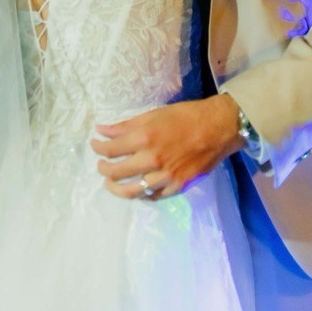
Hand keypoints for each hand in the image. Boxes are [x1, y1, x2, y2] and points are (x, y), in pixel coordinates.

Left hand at [90, 93, 244, 200]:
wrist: (217, 128)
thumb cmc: (184, 116)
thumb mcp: (153, 114)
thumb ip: (125, 126)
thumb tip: (101, 130)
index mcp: (144, 138)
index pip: (111, 149)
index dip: (98, 148)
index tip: (95, 145)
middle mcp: (152, 160)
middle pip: (117, 173)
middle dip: (103, 170)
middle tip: (101, 166)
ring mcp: (165, 176)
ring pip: (132, 191)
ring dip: (116, 188)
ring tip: (112, 184)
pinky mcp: (177, 187)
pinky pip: (153, 196)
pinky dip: (141, 194)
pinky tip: (137, 188)